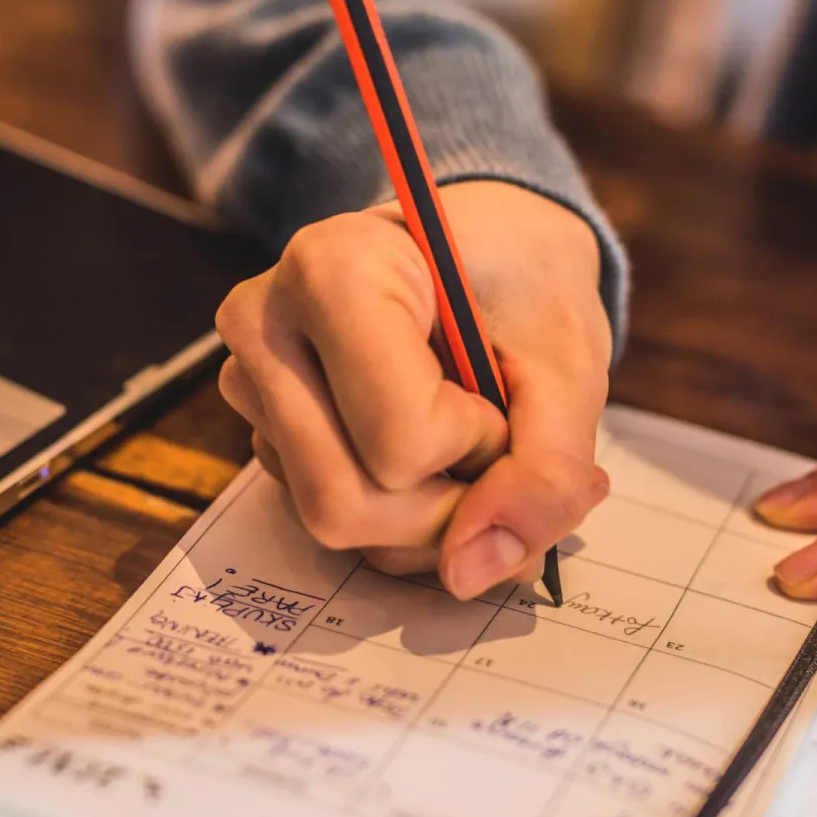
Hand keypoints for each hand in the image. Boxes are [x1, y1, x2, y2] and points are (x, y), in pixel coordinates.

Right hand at [215, 181, 611, 598]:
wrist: (490, 245)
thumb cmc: (525, 283)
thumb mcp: (568, 366)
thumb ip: (544, 473)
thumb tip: (472, 571)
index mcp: (331, 272)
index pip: (399, 441)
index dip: (479, 444)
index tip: (500, 387)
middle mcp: (264, 324)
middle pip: (342, 503)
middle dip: (447, 508)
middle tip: (496, 443)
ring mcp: (249, 381)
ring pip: (330, 521)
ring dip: (426, 516)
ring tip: (466, 443)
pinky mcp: (260, 424)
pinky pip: (325, 516)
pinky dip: (398, 514)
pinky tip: (431, 456)